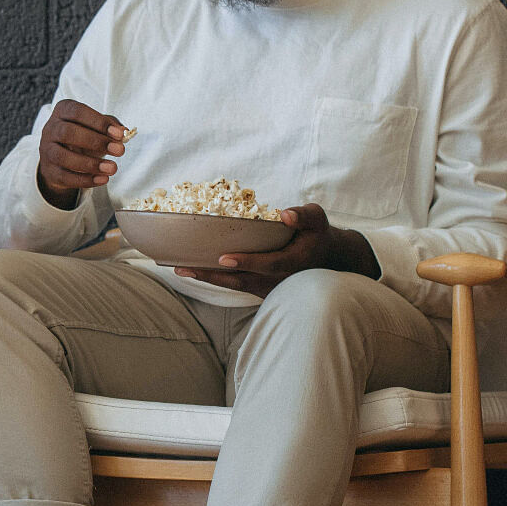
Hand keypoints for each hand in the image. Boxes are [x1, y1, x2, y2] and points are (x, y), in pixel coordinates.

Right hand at [36, 99, 129, 209]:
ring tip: (112, 168)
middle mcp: (50, 129)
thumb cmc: (82, 137)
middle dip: (96, 142)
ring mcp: (47, 151)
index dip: (99, 122)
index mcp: (63, 111)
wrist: (60, 159)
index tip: (119, 134)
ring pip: (63, 156)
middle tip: (119, 151)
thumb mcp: (96, 126)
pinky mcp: (49, 171)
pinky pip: (64, 176)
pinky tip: (103, 179)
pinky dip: (85, 179)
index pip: (77, 112)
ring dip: (90, 163)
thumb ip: (110, 125)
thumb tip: (123, 132)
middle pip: (68, 132)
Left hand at [173, 203, 378, 296]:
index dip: (246, 262)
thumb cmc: (317, 234)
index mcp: (293, 262)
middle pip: (241, 280)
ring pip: (234, 285)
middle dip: (211, 275)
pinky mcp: (261, 290)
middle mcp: (278, 280)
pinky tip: (193, 269)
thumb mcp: (317, 219)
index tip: (223, 258)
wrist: (327, 260)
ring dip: (207, 278)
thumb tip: (286, 214)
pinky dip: (214, 279)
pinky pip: (235, 286)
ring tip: (179, 268)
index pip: (267, 265)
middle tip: (183, 267)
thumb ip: (305, 215)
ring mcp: (269, 289)